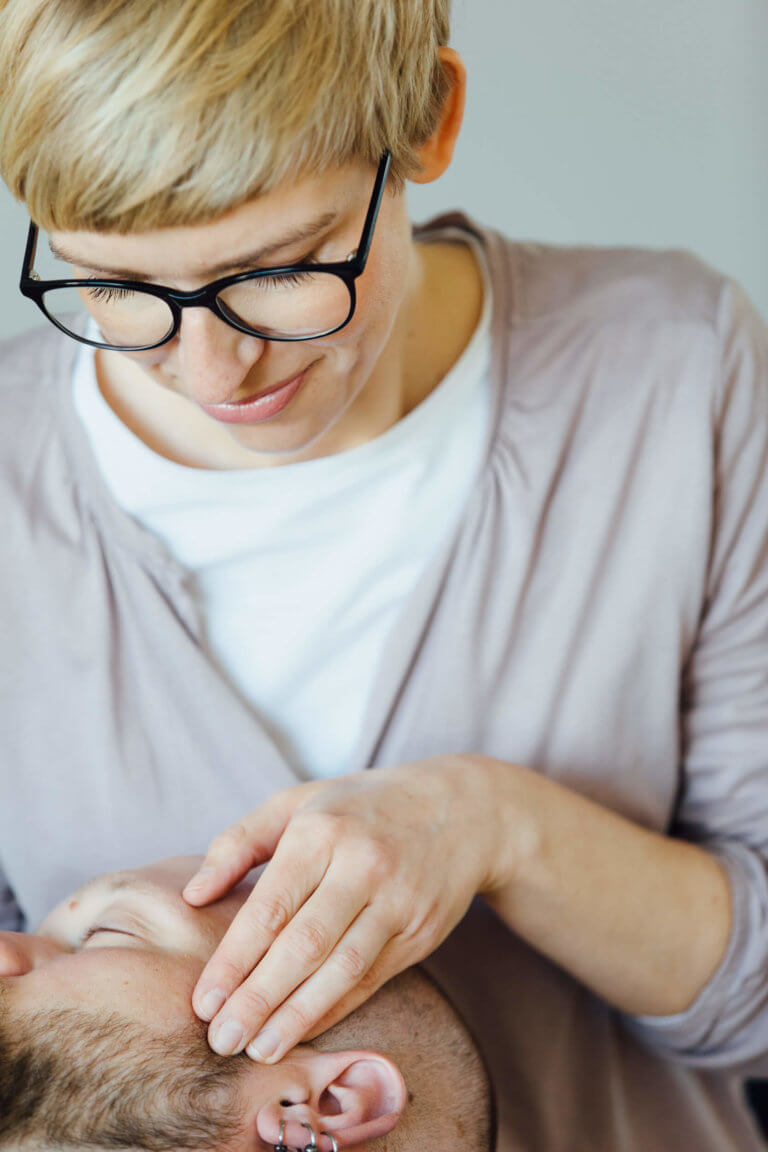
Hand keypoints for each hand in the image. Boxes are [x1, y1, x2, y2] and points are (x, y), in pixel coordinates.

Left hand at [183, 754, 515, 1062]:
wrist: (463, 809)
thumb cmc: (361, 807)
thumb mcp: (298, 803)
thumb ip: (238, 843)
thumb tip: (193, 894)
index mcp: (323, 830)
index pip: (270, 907)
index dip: (234, 960)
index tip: (203, 1001)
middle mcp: (363, 865)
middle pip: (303, 945)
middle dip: (258, 999)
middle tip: (221, 1040)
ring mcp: (398, 900)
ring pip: (341, 969)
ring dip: (297, 1016)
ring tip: (258, 1050)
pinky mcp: (422, 930)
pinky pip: (372, 978)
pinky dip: (335, 1009)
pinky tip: (303, 1030)